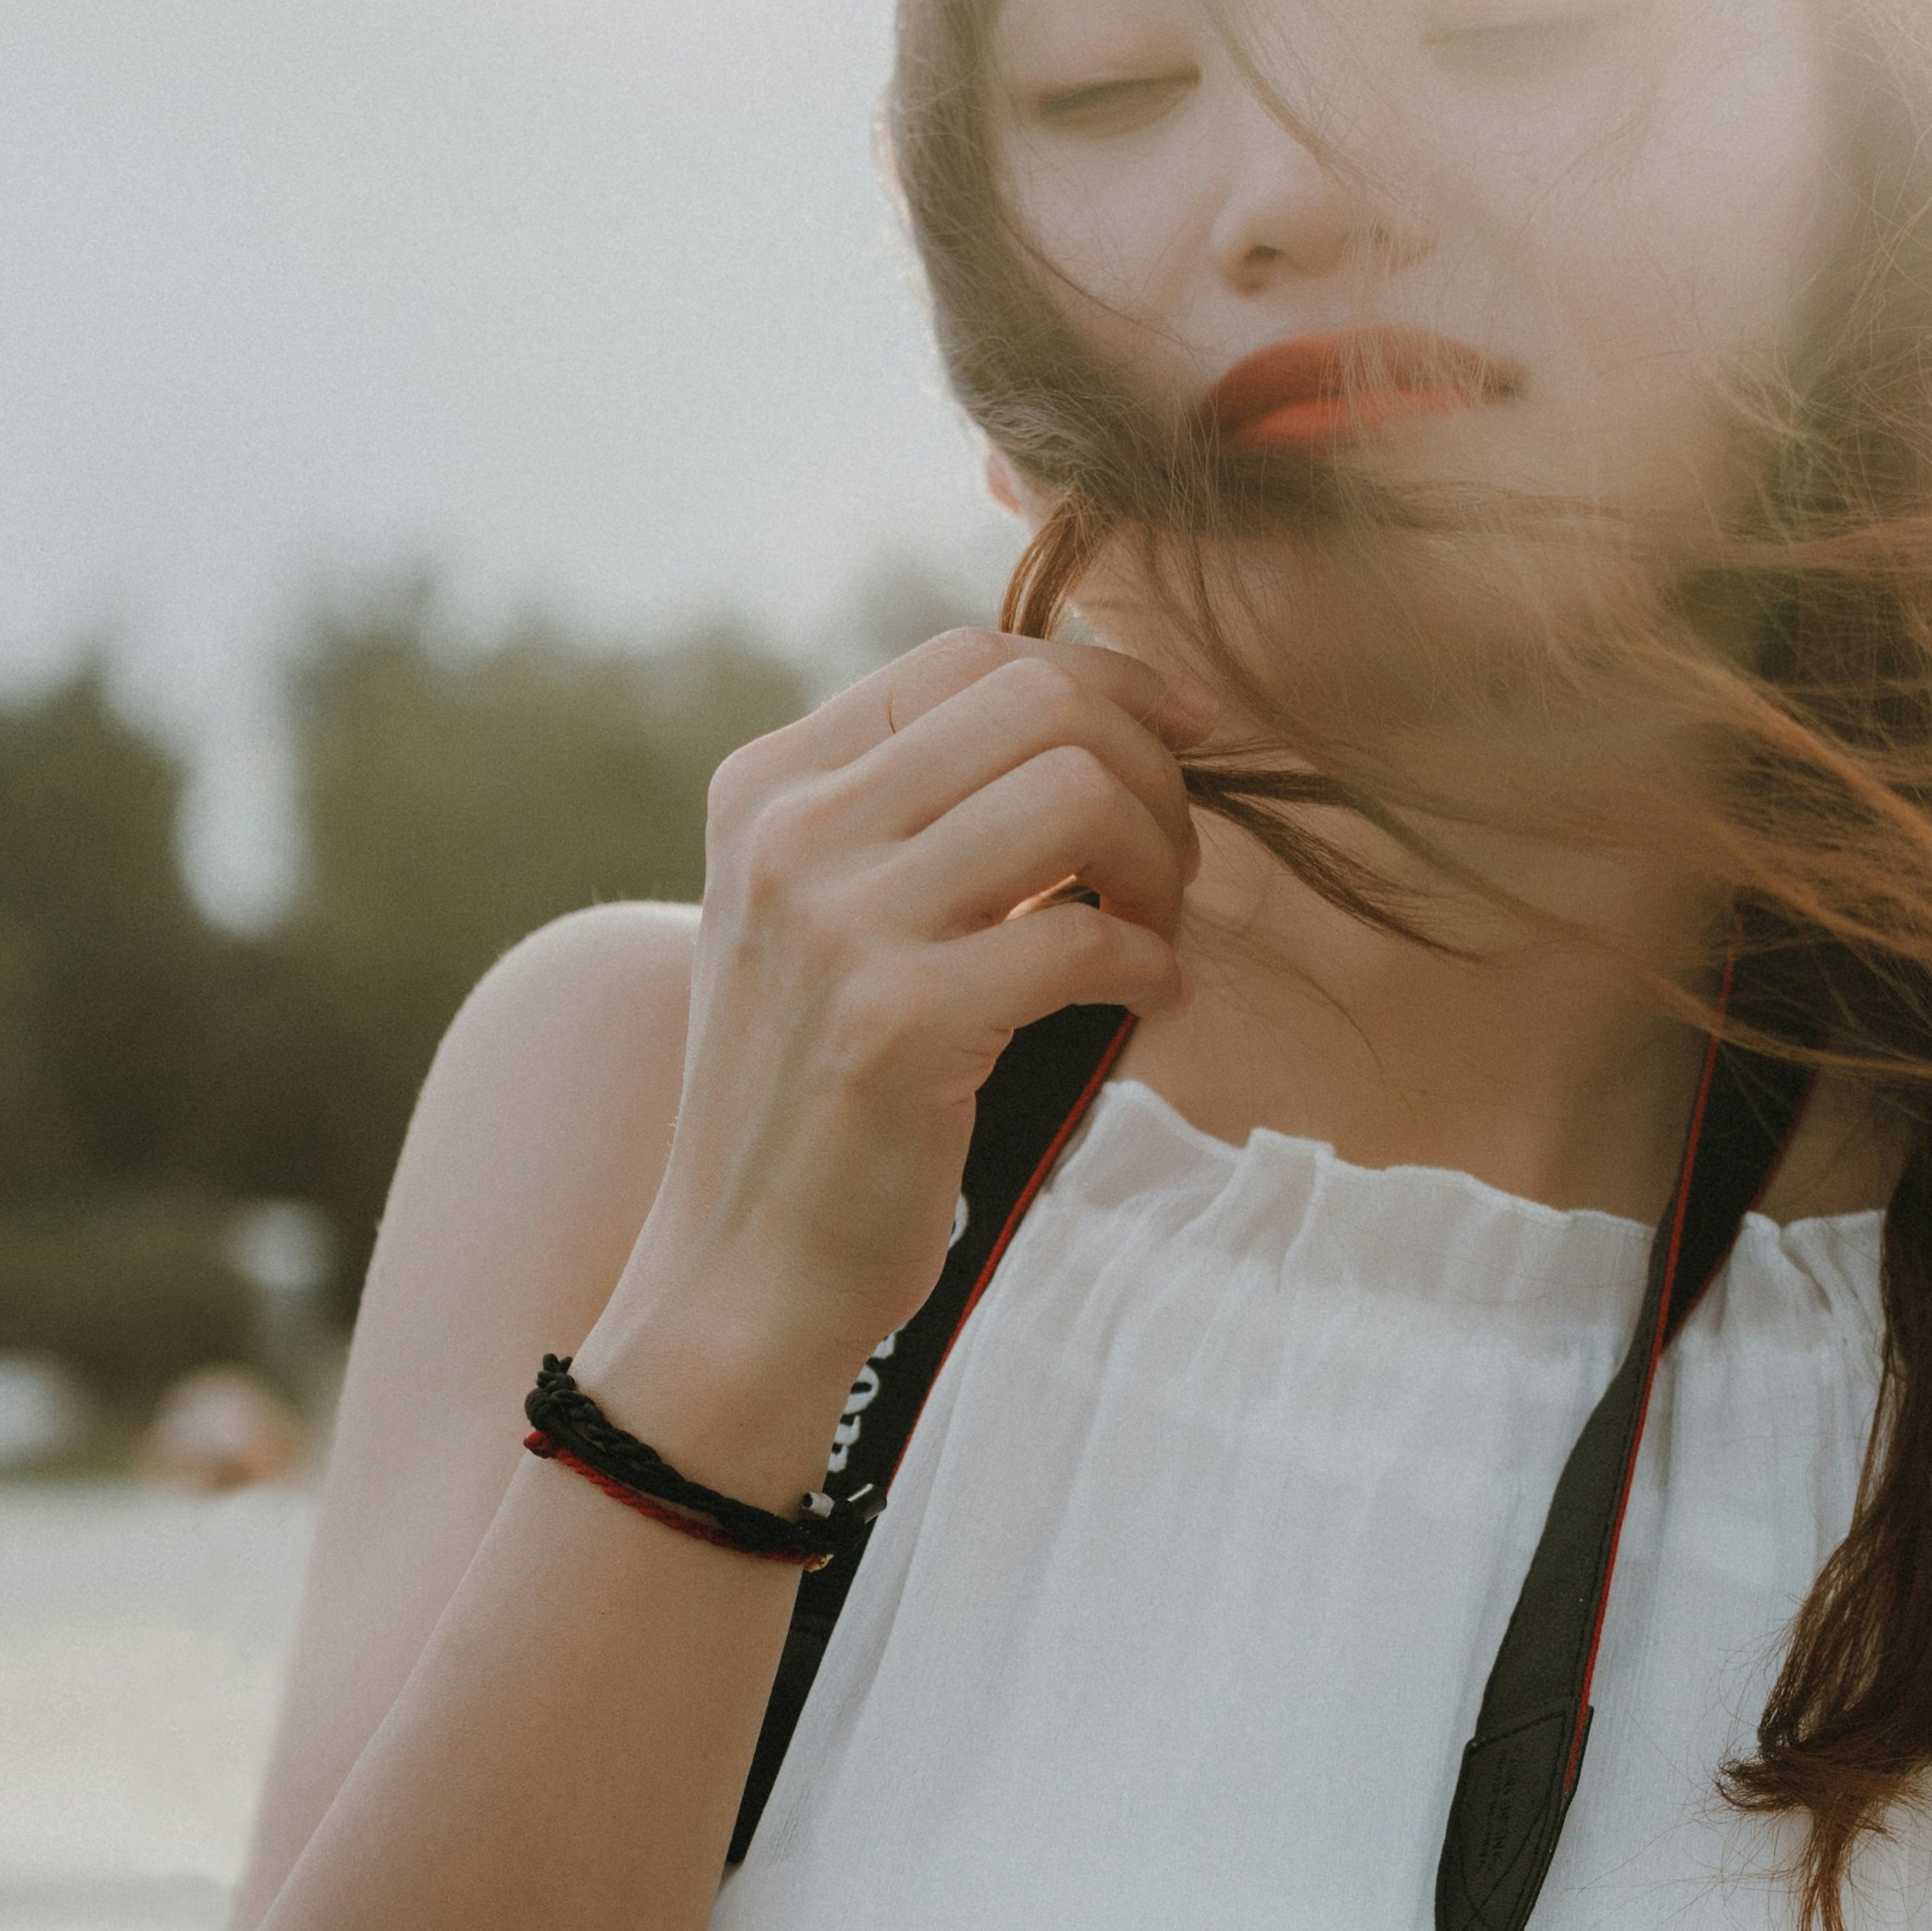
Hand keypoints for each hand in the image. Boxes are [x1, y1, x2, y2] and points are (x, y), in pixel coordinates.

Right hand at [573, 623, 1204, 1501]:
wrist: (744, 1272)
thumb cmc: (818, 1096)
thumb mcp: (820, 919)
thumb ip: (910, 814)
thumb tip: (1088, 715)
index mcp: (770, 785)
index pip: (970, 658)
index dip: (1107, 679)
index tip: (1187, 735)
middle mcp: (790, 832)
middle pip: (1038, 706)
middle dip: (1148, 768)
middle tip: (1172, 860)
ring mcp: (835, 923)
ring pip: (1076, 794)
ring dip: (1160, 858)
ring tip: (1157, 927)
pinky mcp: (896, 1023)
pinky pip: (1086, 936)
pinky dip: (1151, 964)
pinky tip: (1146, 1001)